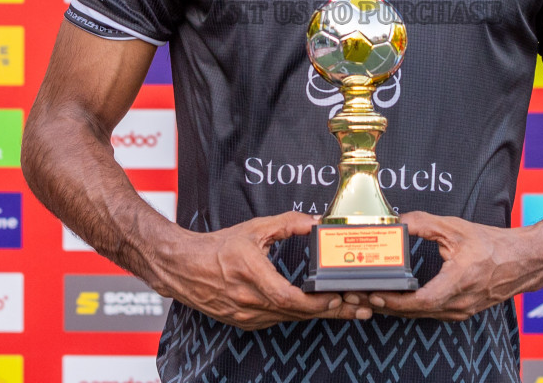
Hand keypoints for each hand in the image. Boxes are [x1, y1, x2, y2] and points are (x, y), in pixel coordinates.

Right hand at [154, 212, 370, 329]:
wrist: (184, 267)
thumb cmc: (217, 248)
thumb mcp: (254, 229)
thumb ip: (287, 223)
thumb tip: (314, 221)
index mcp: (250, 274)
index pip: (288, 297)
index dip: (315, 301)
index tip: (337, 296)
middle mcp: (248, 300)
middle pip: (296, 312)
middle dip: (330, 310)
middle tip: (358, 306)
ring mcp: (246, 315)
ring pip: (289, 319)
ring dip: (318, 315)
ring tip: (346, 309)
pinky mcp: (245, 322)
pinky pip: (278, 320)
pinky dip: (298, 315)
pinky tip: (316, 310)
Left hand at [370, 211, 541, 320]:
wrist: (522, 261)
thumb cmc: (493, 244)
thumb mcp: (455, 227)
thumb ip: (424, 222)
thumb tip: (398, 221)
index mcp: (459, 281)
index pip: (421, 301)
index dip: (395, 300)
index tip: (375, 293)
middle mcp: (460, 302)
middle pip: (415, 312)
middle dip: (387, 305)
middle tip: (362, 295)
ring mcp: (461, 311)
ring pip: (422, 315)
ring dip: (397, 308)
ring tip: (373, 297)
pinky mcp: (461, 311)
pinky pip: (431, 314)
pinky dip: (411, 308)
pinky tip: (397, 299)